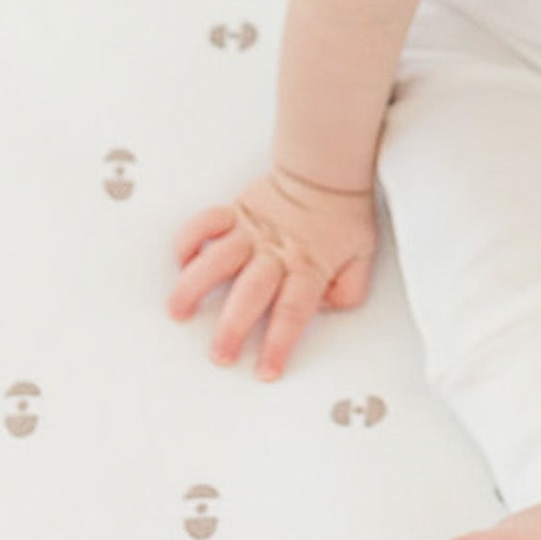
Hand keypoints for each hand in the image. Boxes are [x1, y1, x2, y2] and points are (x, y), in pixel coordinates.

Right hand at [168, 167, 379, 379]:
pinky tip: (182, 262)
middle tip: (220, 354)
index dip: (279, 344)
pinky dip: (189, 240)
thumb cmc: (343, 215)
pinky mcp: (235, 213)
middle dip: (233, 328)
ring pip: (218, 259)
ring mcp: (252, 231)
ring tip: (178, 310)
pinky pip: (206, 223)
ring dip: (195, 286)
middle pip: (251, 294)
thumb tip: (327, 311)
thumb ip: (349, 290)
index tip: (265, 370)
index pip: (293, 312)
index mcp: (308, 266)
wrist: (327, 169)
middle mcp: (276, 251)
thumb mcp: (362, 256)